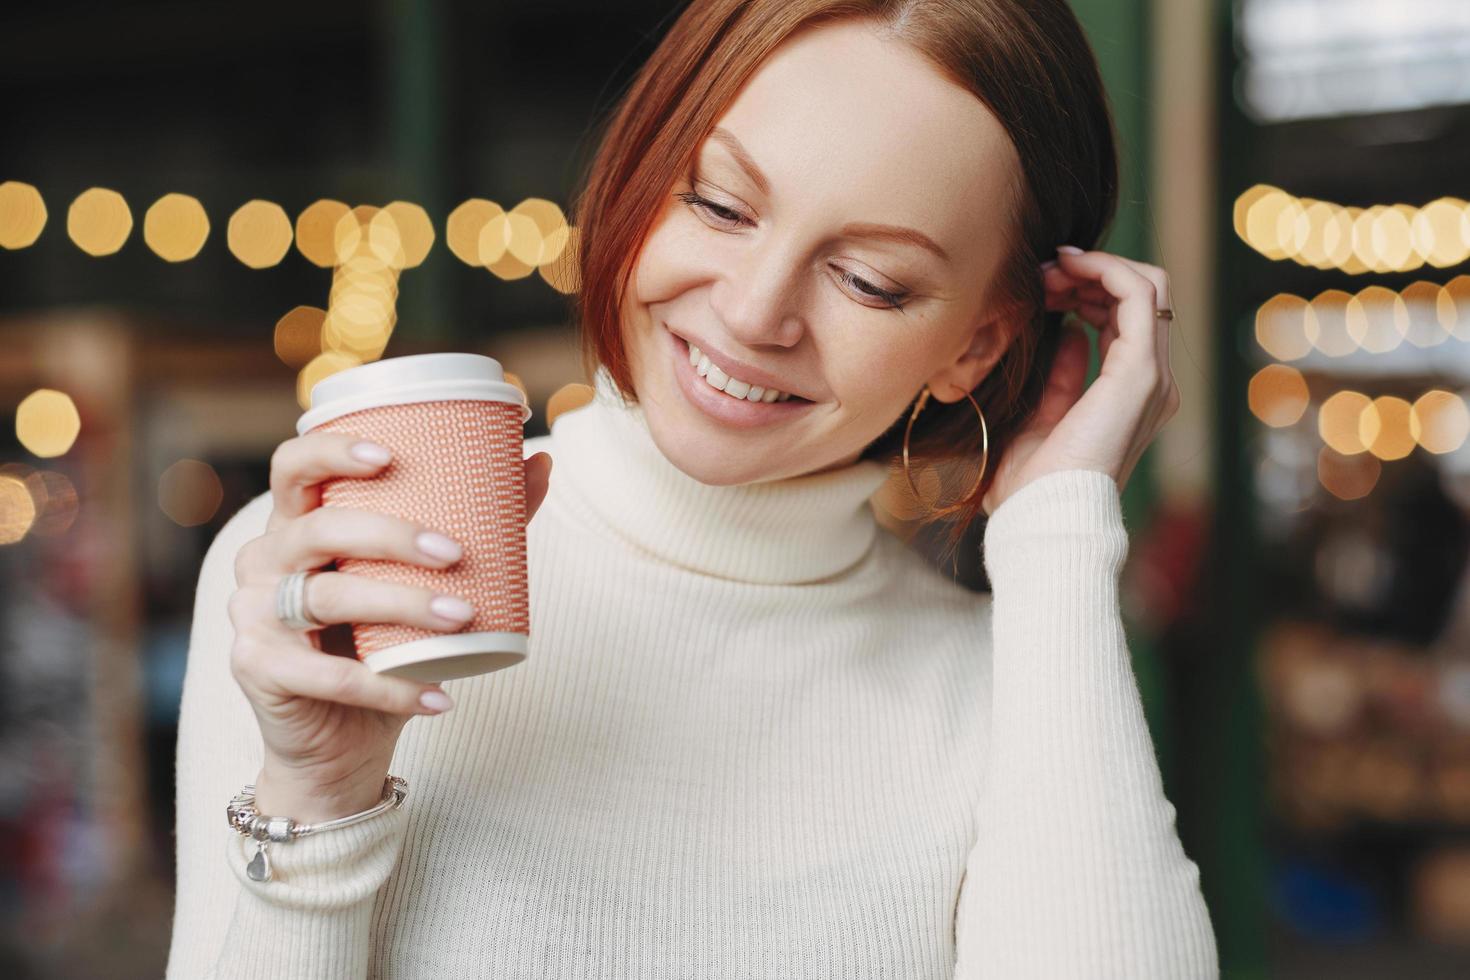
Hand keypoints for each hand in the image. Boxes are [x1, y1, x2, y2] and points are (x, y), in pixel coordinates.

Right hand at [227, 431, 552, 818]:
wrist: (340, 742)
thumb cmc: (383, 647)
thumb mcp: (425, 580)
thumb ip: (477, 522)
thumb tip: (539, 464)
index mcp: (296, 525)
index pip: (293, 466)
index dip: (331, 452)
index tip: (389, 456)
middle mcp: (264, 561)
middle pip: (321, 529)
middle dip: (392, 536)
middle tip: (456, 553)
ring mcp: (252, 614)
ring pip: (328, 598)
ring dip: (403, 606)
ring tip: (462, 618)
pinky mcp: (255, 667)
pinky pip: (330, 676)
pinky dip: (391, 689)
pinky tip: (440, 696)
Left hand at [980, 245, 1180, 515]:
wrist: (1043, 516)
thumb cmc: (1031, 485)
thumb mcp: (1041, 418)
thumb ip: (1063, 377)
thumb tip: (1070, 335)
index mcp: (1130, 396)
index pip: (1124, 320)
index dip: (1085, 290)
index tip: (1041, 284)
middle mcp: (1151, 384)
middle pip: (1140, 297)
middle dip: (1089, 272)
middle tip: (1041, 272)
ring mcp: (1151, 377)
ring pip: (1147, 286)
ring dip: (1094, 266)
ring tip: (1048, 270)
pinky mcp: (1140, 374)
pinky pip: (1139, 295)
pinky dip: (1104, 269)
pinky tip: (1066, 268)